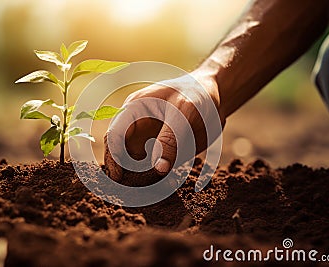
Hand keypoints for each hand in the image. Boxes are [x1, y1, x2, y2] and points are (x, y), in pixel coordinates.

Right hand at [104, 70, 224, 181]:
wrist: (215, 96)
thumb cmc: (198, 95)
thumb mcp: (185, 112)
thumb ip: (171, 138)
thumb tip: (159, 168)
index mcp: (135, 109)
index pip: (114, 135)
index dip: (112, 156)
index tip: (118, 176)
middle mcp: (137, 126)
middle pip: (120, 152)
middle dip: (121, 171)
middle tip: (129, 191)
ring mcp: (148, 139)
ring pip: (135, 163)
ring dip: (138, 178)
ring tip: (147, 191)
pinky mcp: (161, 150)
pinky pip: (153, 167)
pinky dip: (155, 178)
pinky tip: (165, 184)